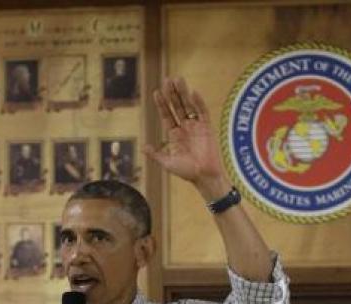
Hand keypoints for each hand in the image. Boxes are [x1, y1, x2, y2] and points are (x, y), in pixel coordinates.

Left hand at [144, 77, 228, 198]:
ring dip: (183, 93)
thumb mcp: (167, 163)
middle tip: (167, 79)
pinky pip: (202, 113)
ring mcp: (196, 127)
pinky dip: (199, 103)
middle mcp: (184, 128)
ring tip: (178, 80)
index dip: (162, 104)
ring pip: (188, 106)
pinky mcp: (207, 128)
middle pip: (177, 106)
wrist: (204, 177)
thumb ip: (156, 155)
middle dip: (172, 93)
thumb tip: (143, 148)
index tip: (156, 92)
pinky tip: (193, 93)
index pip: (167, 115)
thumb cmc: (187, 172)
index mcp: (174, 134)